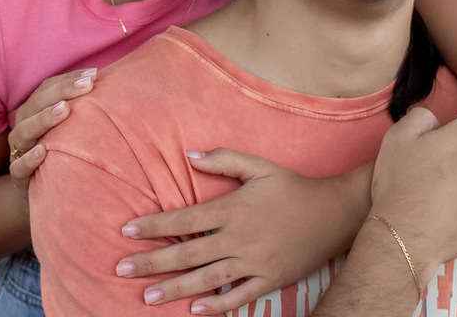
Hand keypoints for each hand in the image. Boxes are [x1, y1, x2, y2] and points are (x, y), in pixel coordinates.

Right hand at [7, 67, 97, 190]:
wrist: (50, 191)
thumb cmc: (64, 150)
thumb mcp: (73, 128)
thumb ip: (85, 107)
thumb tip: (110, 84)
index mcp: (34, 110)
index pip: (48, 88)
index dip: (69, 79)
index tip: (94, 75)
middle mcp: (24, 126)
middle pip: (36, 103)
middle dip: (62, 92)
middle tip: (86, 86)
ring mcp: (18, 150)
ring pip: (23, 131)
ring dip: (44, 119)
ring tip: (64, 110)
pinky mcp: (18, 177)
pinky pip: (18, 167)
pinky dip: (29, 159)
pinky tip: (43, 151)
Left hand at [114, 149, 366, 313]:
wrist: (335, 214)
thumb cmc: (293, 187)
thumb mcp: (260, 166)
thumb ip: (224, 159)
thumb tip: (189, 155)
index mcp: (234, 209)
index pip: (185, 220)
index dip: (154, 226)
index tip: (127, 231)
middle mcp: (240, 239)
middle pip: (187, 254)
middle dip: (152, 262)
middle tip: (121, 268)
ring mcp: (254, 263)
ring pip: (206, 279)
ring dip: (174, 289)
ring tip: (146, 296)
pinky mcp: (270, 280)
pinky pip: (239, 296)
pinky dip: (216, 305)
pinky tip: (193, 310)